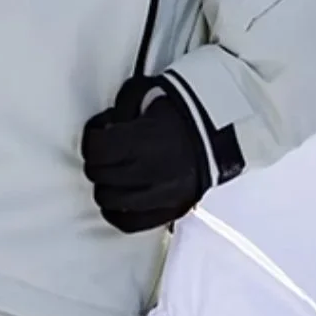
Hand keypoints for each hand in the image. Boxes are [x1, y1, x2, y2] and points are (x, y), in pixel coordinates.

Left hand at [81, 75, 221, 233]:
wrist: (224, 134)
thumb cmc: (187, 112)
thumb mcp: (150, 92)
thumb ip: (123, 104)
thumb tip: (107, 123)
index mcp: (145, 140)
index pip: (97, 149)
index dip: (92, 138)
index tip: (98, 132)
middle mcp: (151, 171)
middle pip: (99, 175)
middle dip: (97, 160)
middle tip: (104, 153)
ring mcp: (162, 195)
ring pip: (110, 201)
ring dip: (105, 186)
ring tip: (111, 175)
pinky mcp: (171, 211)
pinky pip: (130, 223)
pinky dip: (117, 213)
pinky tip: (117, 202)